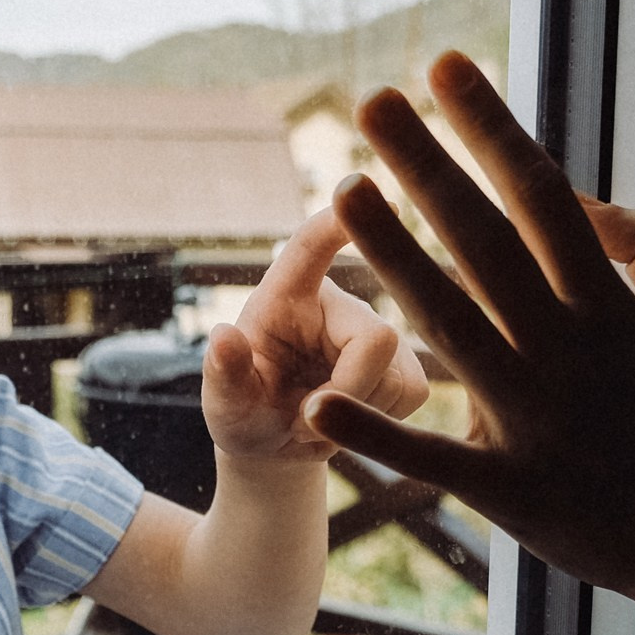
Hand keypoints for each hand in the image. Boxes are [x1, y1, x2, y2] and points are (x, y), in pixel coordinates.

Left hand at [203, 207, 428, 465]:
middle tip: (300, 423)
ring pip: (398, 376)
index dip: (337, 220)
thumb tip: (222, 337)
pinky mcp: (408, 365)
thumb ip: (223, 374)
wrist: (276, 447)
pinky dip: (378, 426)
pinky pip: (412, 397)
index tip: (358, 187)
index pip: (311, 246)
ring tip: (316, 423)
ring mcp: (380, 332)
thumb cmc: (244, 412)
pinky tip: (348, 425)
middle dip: (346, 392)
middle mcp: (340, 304)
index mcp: (287, 295)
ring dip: (357, 417)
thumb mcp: (224, 403)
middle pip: (378, 338)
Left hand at [301, 53, 634, 618]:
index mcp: (611, 305)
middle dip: (427, 166)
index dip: (492, 127)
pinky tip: (315, 404)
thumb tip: (593, 202)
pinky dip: (375, 432)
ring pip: (450, 324)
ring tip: (343, 194)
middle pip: (484, 241)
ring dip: (394, 259)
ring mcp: (536, 417)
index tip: (446, 68)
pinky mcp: (509, 486)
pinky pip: (432, 455)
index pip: (541, 195)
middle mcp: (567, 349)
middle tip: (372, 104)